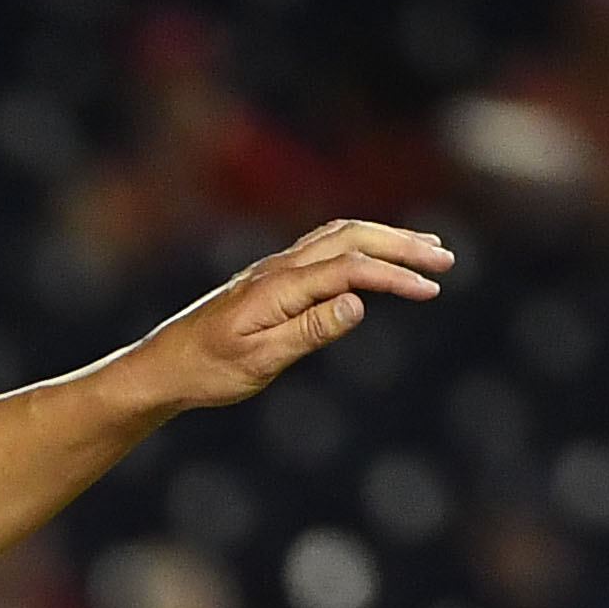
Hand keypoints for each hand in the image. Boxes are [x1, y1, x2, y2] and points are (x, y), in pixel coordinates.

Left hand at [123, 218, 452, 412]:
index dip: (394, 276)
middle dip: (402, 244)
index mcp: (279, 287)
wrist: (164, 366)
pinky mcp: (273, 277)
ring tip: (425, 249)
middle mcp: (280, 267)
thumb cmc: (208, 372)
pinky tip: (377, 254)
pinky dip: (361, 242)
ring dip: (385, 238)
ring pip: (340, 235)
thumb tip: (358, 304)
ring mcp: (276, 268)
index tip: (431, 289)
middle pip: (352, 238)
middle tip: (445, 258)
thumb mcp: (259, 362)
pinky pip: (325, 245)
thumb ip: (309, 331)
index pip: (350, 269)